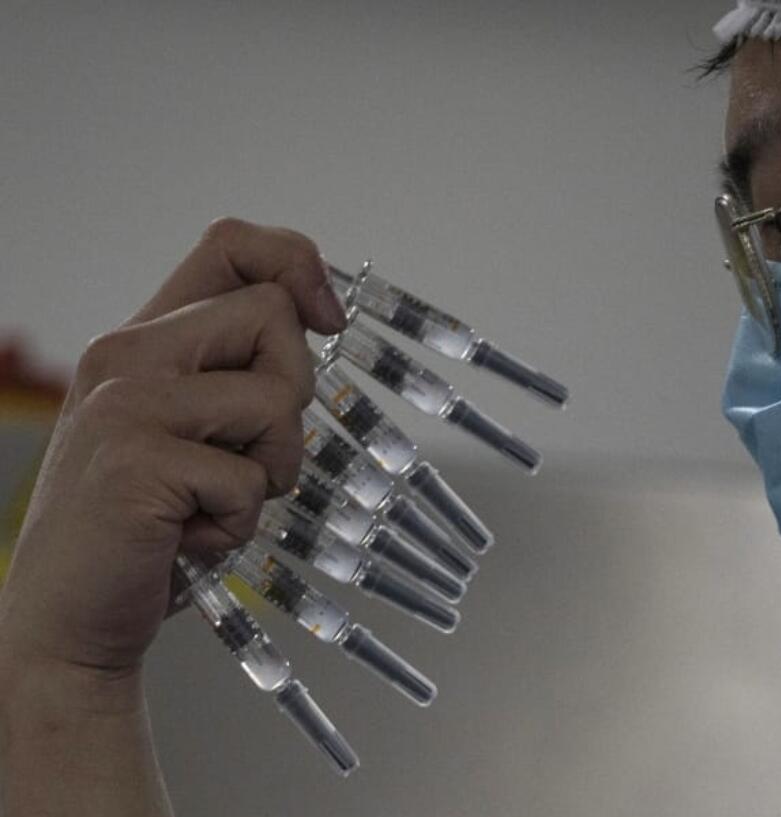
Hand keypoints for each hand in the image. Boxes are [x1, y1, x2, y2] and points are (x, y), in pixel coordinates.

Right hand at [0, 217, 348, 682]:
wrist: (67, 621)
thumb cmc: (149, 526)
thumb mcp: (192, 430)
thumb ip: (235, 370)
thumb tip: (321, 315)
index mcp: (143, 339)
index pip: (231, 245)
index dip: (298, 264)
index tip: (329, 318)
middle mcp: (126, 355)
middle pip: (275, 316)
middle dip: (293, 397)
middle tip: (248, 457)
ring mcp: (125, 405)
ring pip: (275, 399)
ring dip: (271, 470)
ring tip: (213, 503)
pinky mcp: (135, 462)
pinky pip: (250, 479)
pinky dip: (239, 522)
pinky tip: (188, 539)